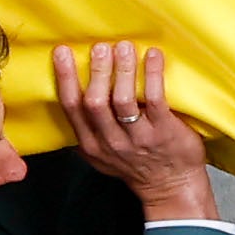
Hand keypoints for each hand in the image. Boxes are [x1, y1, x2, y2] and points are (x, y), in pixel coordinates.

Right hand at [55, 40, 218, 225]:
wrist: (171, 187)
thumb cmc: (137, 165)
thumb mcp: (101, 156)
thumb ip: (86, 132)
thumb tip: (70, 97)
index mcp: (92, 144)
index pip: (72, 108)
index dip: (65, 78)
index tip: (63, 52)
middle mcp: (111, 142)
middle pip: (95, 102)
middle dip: (96, 72)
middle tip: (99, 47)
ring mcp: (138, 138)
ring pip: (123, 101)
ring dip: (122, 70)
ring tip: (124, 47)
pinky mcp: (164, 133)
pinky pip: (155, 100)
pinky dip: (153, 75)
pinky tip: (154, 56)